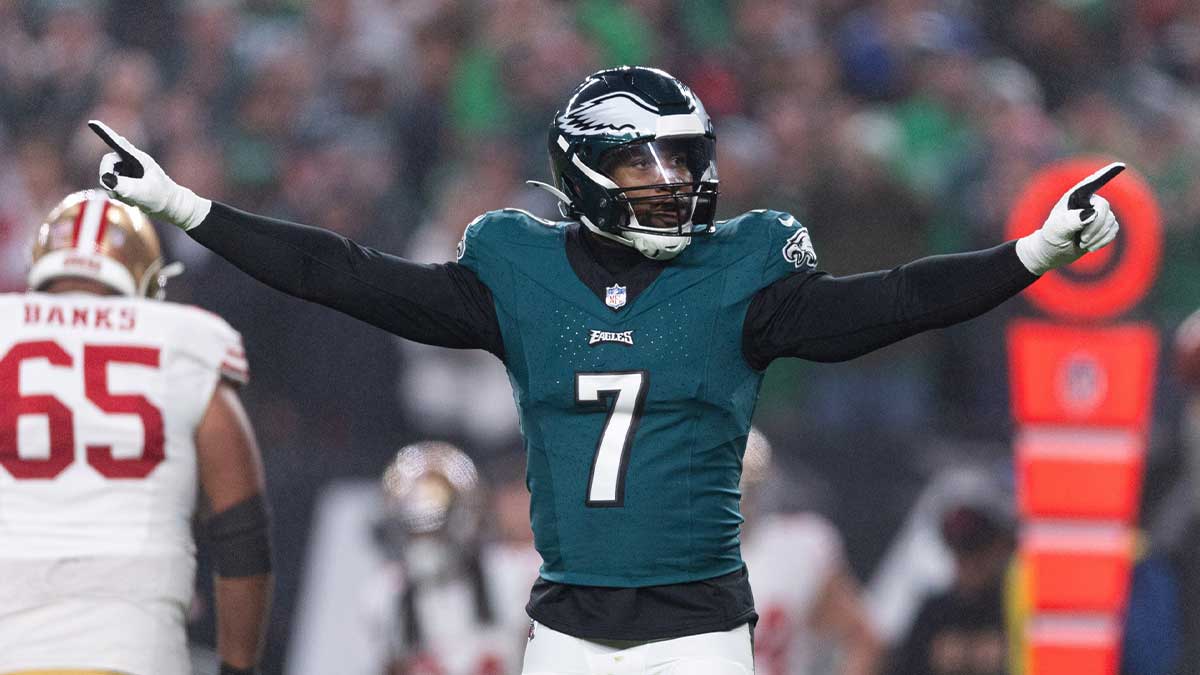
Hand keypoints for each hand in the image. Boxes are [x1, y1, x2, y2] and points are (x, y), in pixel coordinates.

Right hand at [88, 120, 210, 230]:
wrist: (170, 207)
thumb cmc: (161, 197)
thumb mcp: (143, 192)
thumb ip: (125, 186)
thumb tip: (107, 180)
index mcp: (139, 159)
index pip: (119, 144)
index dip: (104, 133)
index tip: (93, 123)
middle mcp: (131, 162)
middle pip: (108, 162)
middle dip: (106, 176)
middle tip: (111, 190)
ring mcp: (128, 171)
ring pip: (108, 177)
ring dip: (114, 190)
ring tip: (131, 199)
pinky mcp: (126, 181)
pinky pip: (112, 186)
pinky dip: (118, 195)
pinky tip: (132, 201)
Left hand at [1015, 162, 1123, 274]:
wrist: (1054, 251)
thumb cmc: (1052, 236)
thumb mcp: (1057, 229)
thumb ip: (1071, 220)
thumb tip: (1092, 213)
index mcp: (1075, 196)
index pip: (1092, 182)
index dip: (1107, 173)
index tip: (1120, 166)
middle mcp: (1089, 201)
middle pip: (1103, 207)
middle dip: (1095, 226)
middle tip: (1082, 240)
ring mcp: (1098, 212)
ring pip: (1110, 221)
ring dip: (1097, 236)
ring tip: (1081, 243)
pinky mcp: (1105, 224)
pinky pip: (1113, 230)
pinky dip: (1103, 240)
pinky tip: (1090, 246)